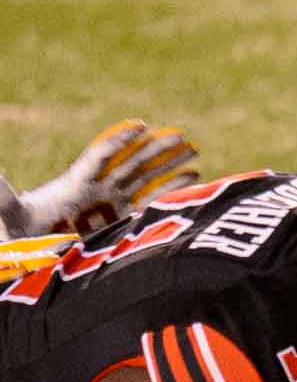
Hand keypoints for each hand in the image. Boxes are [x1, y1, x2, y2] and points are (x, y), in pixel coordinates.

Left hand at [14, 120, 199, 236]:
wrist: (32, 255)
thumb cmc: (21, 233)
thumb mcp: (11, 210)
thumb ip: (2, 190)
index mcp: (77, 182)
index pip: (102, 156)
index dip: (121, 141)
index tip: (141, 126)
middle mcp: (99, 189)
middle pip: (131, 163)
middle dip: (156, 150)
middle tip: (181, 136)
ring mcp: (113, 204)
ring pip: (146, 178)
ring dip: (168, 164)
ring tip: (193, 151)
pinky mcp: (124, 221)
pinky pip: (152, 202)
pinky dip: (171, 189)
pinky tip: (192, 180)